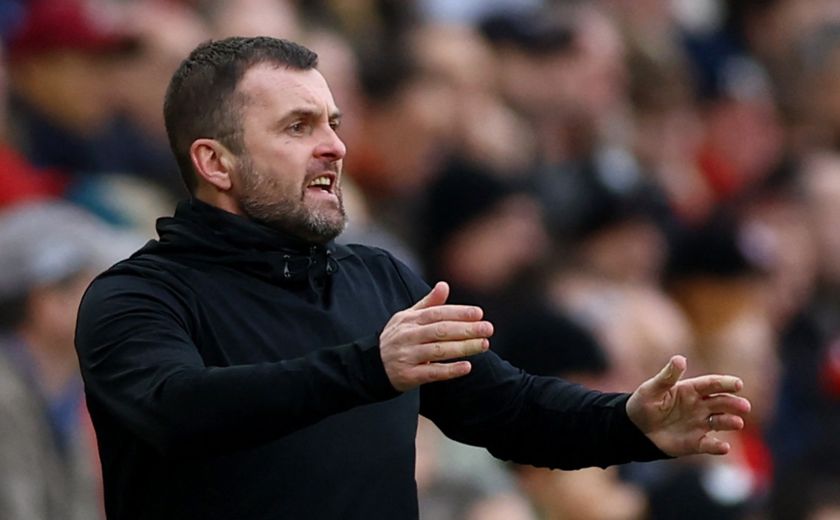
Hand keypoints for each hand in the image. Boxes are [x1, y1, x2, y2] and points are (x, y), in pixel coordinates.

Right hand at [380, 281, 492, 391]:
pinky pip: (432, 373)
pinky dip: (450, 370)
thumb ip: (428, 303)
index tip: (479, 314)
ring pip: (439, 351)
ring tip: (484, 345)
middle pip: (441, 331)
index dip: (458, 313)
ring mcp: (407, 356)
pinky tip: (467, 367)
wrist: (371, 366)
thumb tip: (444, 285)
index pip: (437, 313)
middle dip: (466, 329)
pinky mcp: (408, 376)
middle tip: (488, 329)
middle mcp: (408, 336)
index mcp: (409, 320)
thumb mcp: (407, 318)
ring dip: (463, 348)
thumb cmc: (396, 339)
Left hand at [626, 355, 750, 456]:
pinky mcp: (695, 442)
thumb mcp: (652, 389)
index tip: (738, 384)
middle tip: (744, 406)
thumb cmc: (644, 404)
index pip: (711, 384)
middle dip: (733, 403)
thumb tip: (680, 359)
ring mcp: (699, 424)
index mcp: (690, 390)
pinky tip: (724, 447)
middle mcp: (699, 406)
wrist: (635, 429)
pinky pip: (709, 445)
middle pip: (721, 403)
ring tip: (738, 422)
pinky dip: (717, 447)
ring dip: (730, 422)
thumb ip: (667, 376)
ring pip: (720, 422)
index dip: (725, 383)